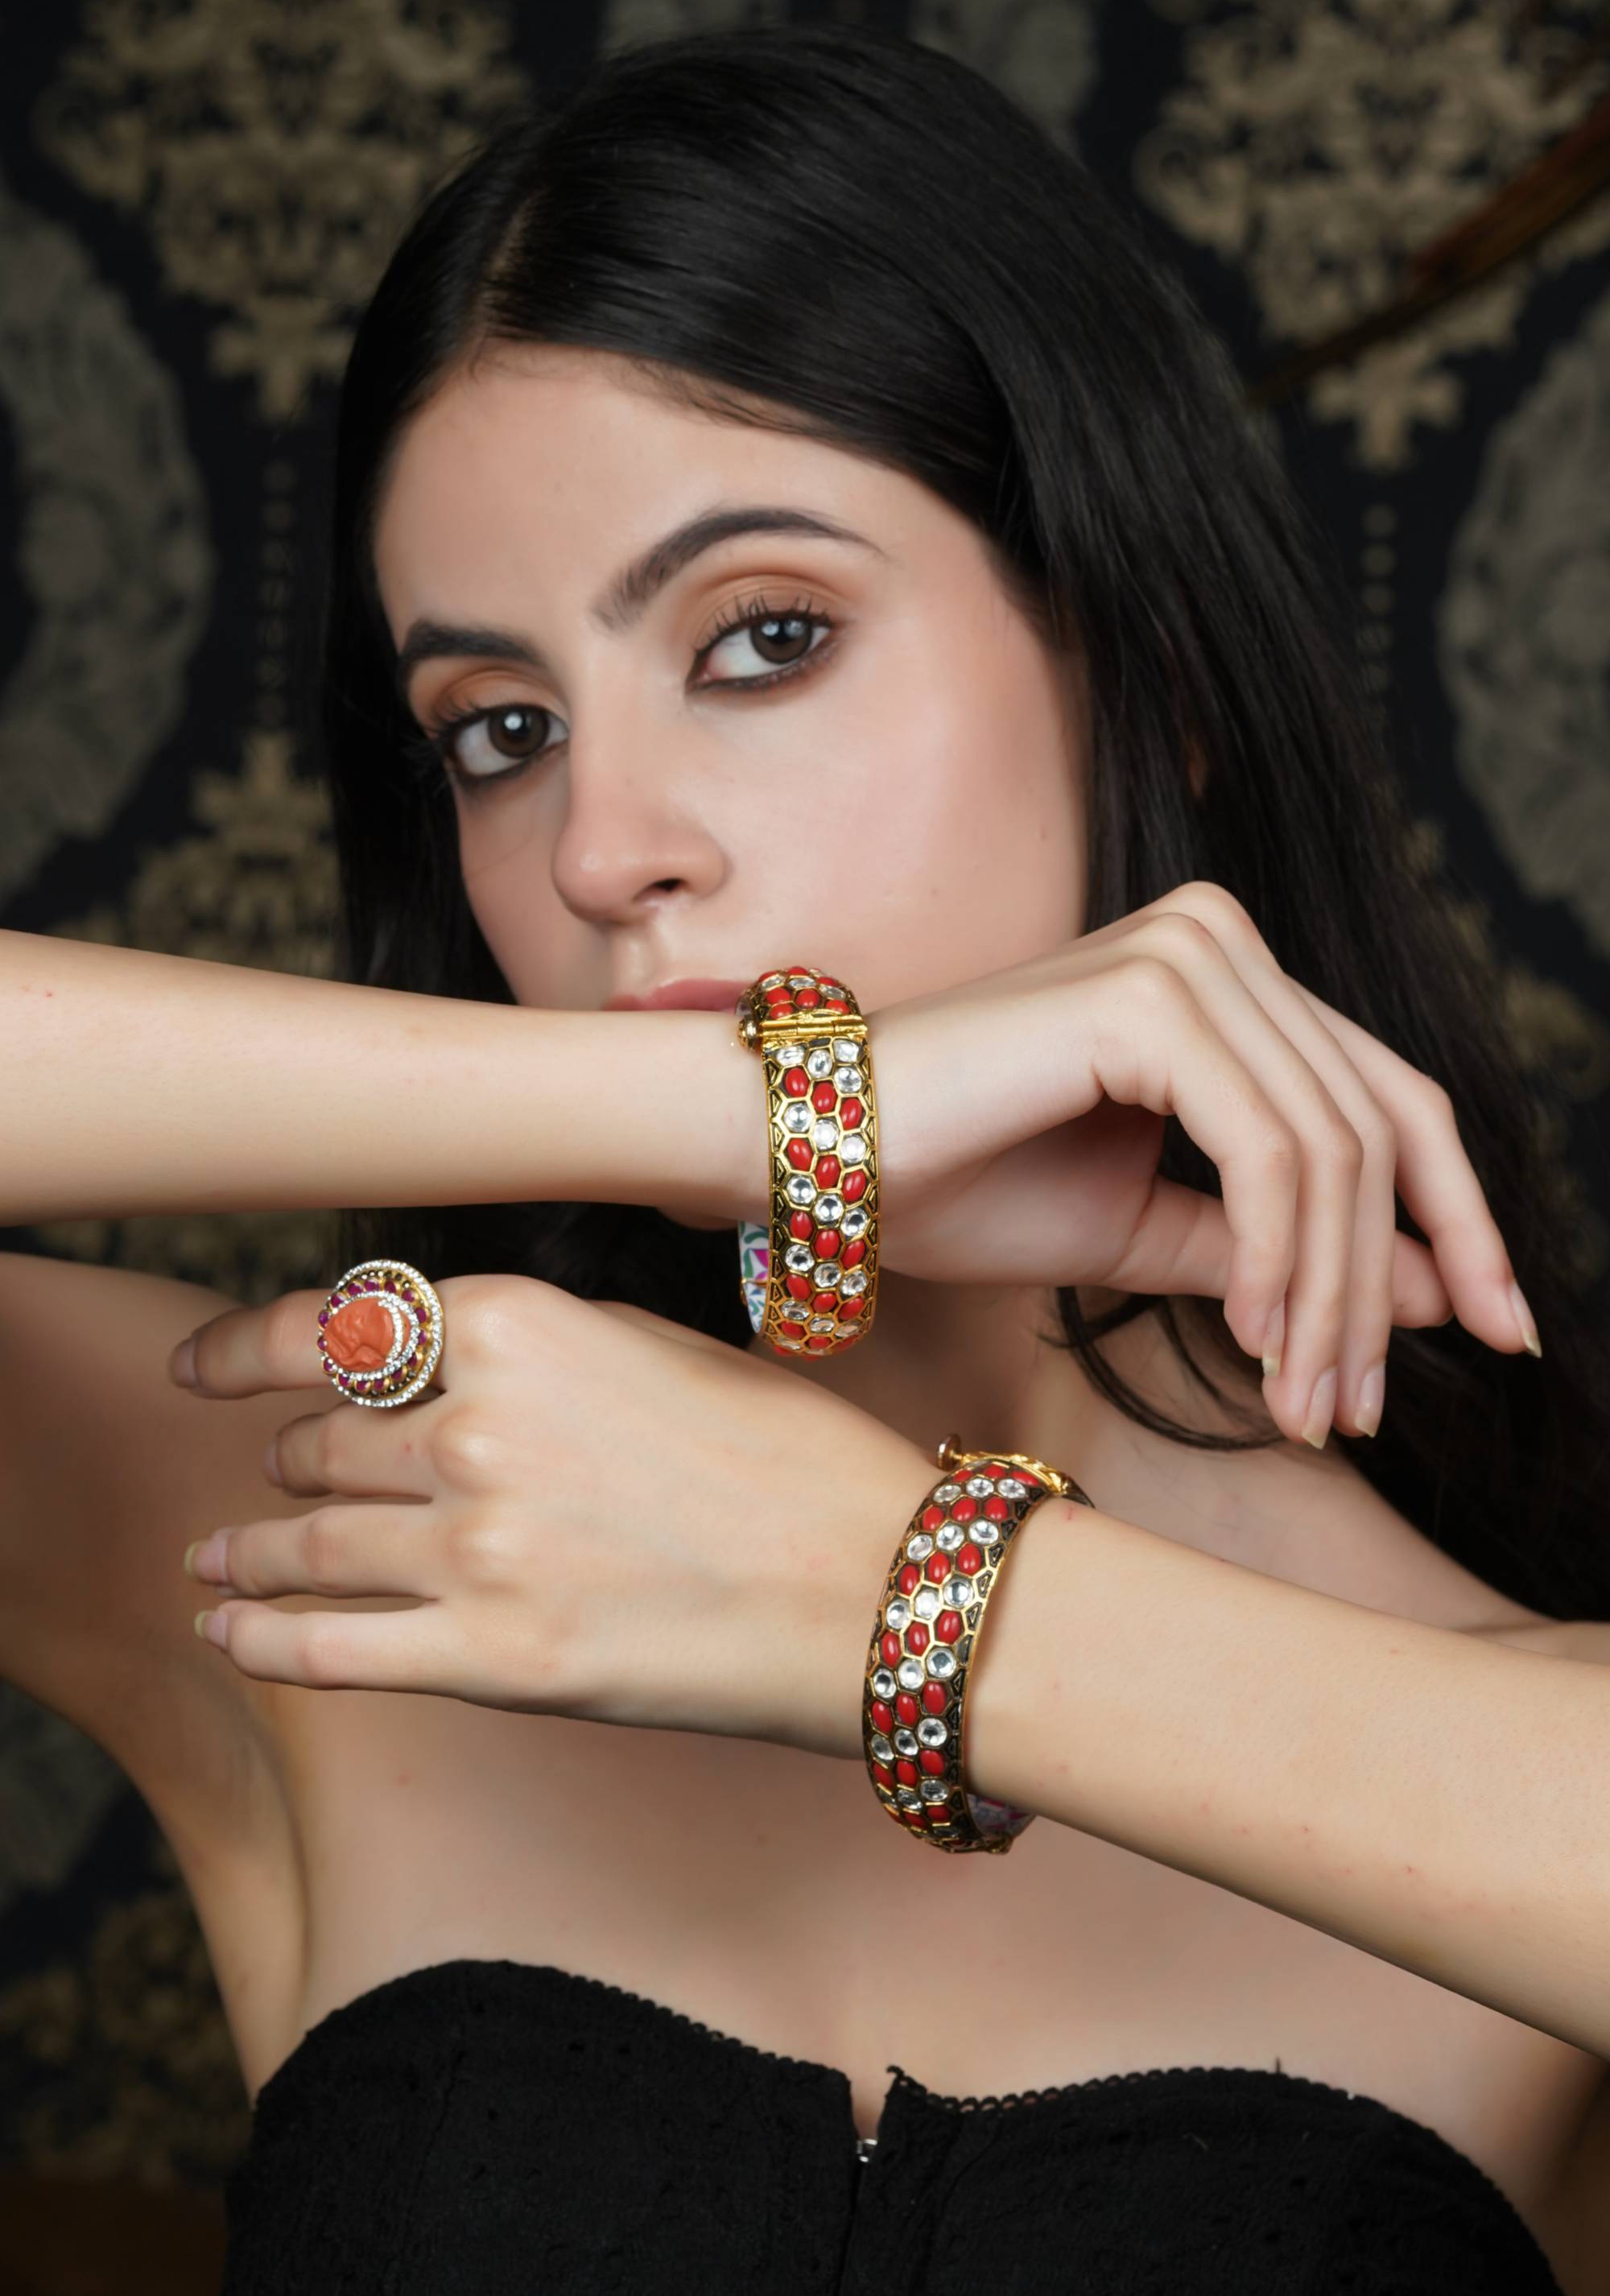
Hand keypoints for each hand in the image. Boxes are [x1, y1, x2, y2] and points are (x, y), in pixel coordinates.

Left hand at [175, 1278, 931, 1746]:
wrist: (878, 1587)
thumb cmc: (790, 1460)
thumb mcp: (657, 1347)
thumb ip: (532, 1347)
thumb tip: (434, 1356)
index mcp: (523, 1324)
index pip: (336, 1324)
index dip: (244, 1345)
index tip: (201, 1363)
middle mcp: (480, 1424)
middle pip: (322, 1436)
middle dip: (288, 1455)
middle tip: (271, 1472)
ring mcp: (478, 1545)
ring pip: (308, 1540)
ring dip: (247, 1552)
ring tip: (214, 1563)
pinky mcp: (492, 1659)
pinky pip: (328, 1649)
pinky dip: (260, 1640)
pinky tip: (227, 1635)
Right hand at [867, 881, 1535, 1446]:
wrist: (812, 1155)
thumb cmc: (953, 1183)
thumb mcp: (1148, 1232)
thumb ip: (1286, 1251)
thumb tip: (1444, 1297)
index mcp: (1224, 976)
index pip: (1386, 1099)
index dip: (1457, 1219)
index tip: (1502, 1331)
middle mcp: (1219, 941)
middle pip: (1377, 1128)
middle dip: (1389, 1286)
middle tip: (1362, 1411)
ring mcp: (1187, 956)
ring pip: (1333, 1149)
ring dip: (1334, 1296)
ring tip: (1309, 1403)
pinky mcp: (1148, 999)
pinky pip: (1269, 1149)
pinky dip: (1282, 1257)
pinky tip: (1257, 1339)